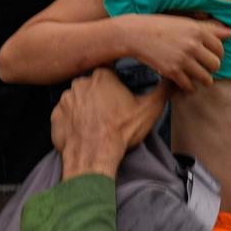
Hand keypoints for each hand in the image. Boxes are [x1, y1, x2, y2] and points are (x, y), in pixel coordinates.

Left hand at [51, 68, 170, 178]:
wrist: (93, 156)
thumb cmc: (120, 132)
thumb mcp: (149, 110)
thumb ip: (163, 91)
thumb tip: (174, 82)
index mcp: (103, 76)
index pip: (110, 73)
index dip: (116, 86)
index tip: (120, 99)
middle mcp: (81, 83)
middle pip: (93, 86)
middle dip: (100, 97)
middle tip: (111, 115)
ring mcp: (65, 99)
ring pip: (78, 100)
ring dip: (86, 109)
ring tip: (97, 125)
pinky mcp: (56, 116)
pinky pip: (66, 115)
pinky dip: (73, 121)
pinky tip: (84, 131)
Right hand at [124, 14, 230, 91]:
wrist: (135, 34)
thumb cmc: (160, 26)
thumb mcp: (185, 23)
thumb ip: (208, 28)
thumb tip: (230, 33)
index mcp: (197, 30)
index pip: (220, 47)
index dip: (217, 54)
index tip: (211, 56)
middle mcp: (192, 45)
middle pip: (215, 64)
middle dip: (212, 68)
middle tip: (205, 67)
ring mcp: (182, 59)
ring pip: (205, 78)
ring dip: (204, 80)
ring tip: (199, 77)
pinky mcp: (172, 71)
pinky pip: (190, 86)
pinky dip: (190, 87)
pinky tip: (187, 83)